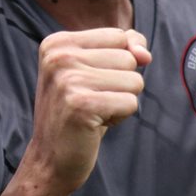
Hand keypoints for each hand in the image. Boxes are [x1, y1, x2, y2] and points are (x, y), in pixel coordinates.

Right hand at [23, 29, 149, 195]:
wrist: (50, 159)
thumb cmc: (77, 112)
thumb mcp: (95, 70)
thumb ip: (124, 48)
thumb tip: (145, 54)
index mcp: (57, 42)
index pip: (118, 36)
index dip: (116, 63)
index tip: (88, 82)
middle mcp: (59, 56)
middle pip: (128, 58)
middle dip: (120, 83)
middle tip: (90, 101)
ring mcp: (68, 80)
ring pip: (134, 80)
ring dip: (121, 100)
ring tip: (94, 112)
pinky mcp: (82, 105)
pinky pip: (130, 103)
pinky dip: (120, 117)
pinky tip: (95, 124)